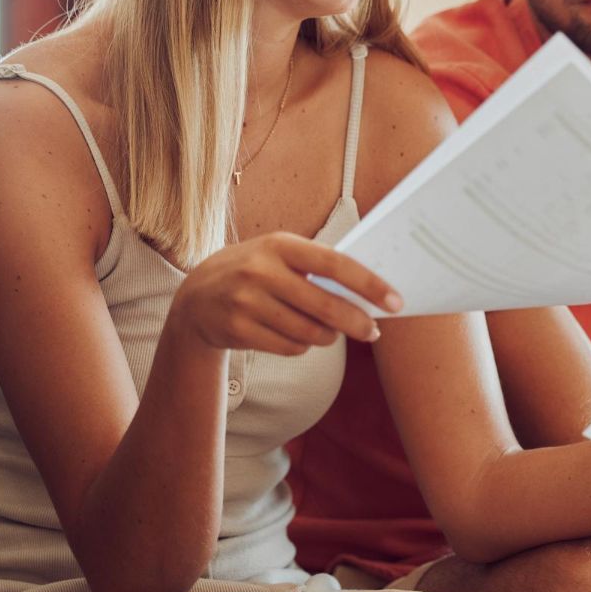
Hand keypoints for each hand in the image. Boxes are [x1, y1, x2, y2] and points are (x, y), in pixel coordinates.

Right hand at [169, 232, 400, 354]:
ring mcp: (246, 301)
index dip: (368, 283)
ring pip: (309, 332)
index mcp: (280, 244)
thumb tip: (368, 293)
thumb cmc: (254, 273)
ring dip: (327, 337)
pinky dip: (302, 346)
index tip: (395, 301)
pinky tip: (298, 336)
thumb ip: (317, 268)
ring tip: (330, 332)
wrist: (196, 297)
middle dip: (356, 322)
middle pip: (324, 305)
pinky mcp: (237, 329)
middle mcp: (261, 270)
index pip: (334, 263)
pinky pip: (289, 347)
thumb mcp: (278, 256)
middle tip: (373, 331)